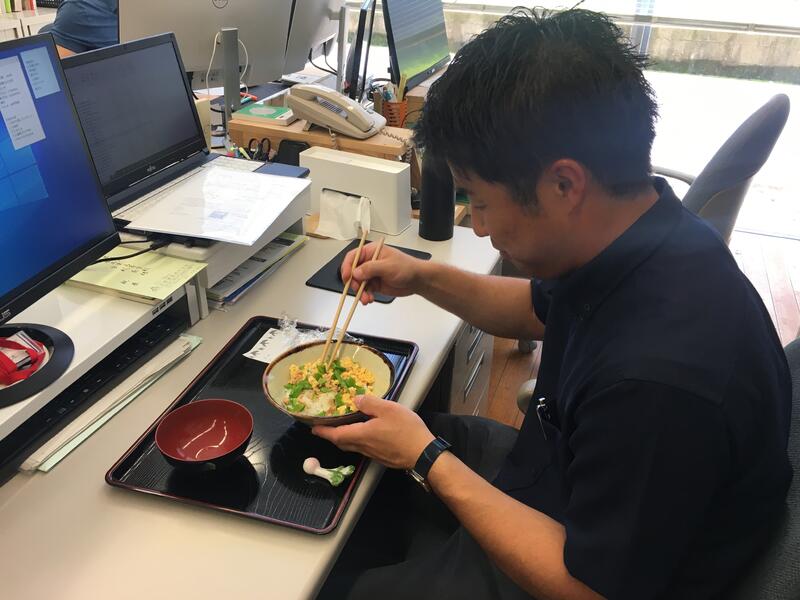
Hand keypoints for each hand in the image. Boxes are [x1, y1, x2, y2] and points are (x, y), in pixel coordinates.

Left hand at [312, 395, 434, 469]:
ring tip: (343, 428)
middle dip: (331, 435)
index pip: (336, 435)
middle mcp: (364, 447)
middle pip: (342, 443)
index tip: (313, 428)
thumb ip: (370, 403)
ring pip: (352, 446)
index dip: (323, 431)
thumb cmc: (406, 431)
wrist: (423, 454)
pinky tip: (365, 434)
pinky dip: (357, 441)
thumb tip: (355, 400)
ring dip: (344, 438)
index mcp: (362, 434)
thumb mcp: (389, 409)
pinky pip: (363, 449)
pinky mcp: (382, 457)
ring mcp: (373, 454)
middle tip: (326, 427)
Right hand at [340, 242, 426, 303]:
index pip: (353, 257)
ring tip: (366, 298)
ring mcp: (371, 274)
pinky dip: (364, 296)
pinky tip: (369, 299)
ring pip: (358, 283)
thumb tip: (356, 272)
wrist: (417, 280)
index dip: (347, 267)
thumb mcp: (388, 266)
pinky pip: (364, 291)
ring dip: (359, 292)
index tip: (347, 277)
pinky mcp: (374, 284)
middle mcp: (369, 262)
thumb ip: (371, 268)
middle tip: (358, 290)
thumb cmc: (407, 267)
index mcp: (371, 252)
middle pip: (353, 272)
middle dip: (353, 283)